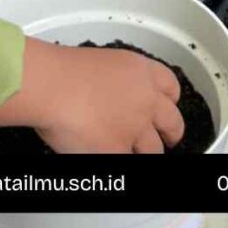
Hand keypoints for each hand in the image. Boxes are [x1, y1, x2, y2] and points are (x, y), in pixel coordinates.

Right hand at [0, 38, 183, 153]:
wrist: (54, 85)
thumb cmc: (65, 71)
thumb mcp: (105, 64)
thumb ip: (120, 81)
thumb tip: (116, 97)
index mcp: (142, 72)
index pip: (172, 87)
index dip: (170, 102)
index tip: (167, 108)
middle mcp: (146, 99)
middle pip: (173, 122)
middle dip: (172, 133)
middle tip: (168, 140)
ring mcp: (136, 127)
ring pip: (155, 150)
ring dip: (146, 153)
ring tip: (136, 155)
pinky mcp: (120, 150)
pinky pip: (129, 164)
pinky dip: (121, 163)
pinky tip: (112, 162)